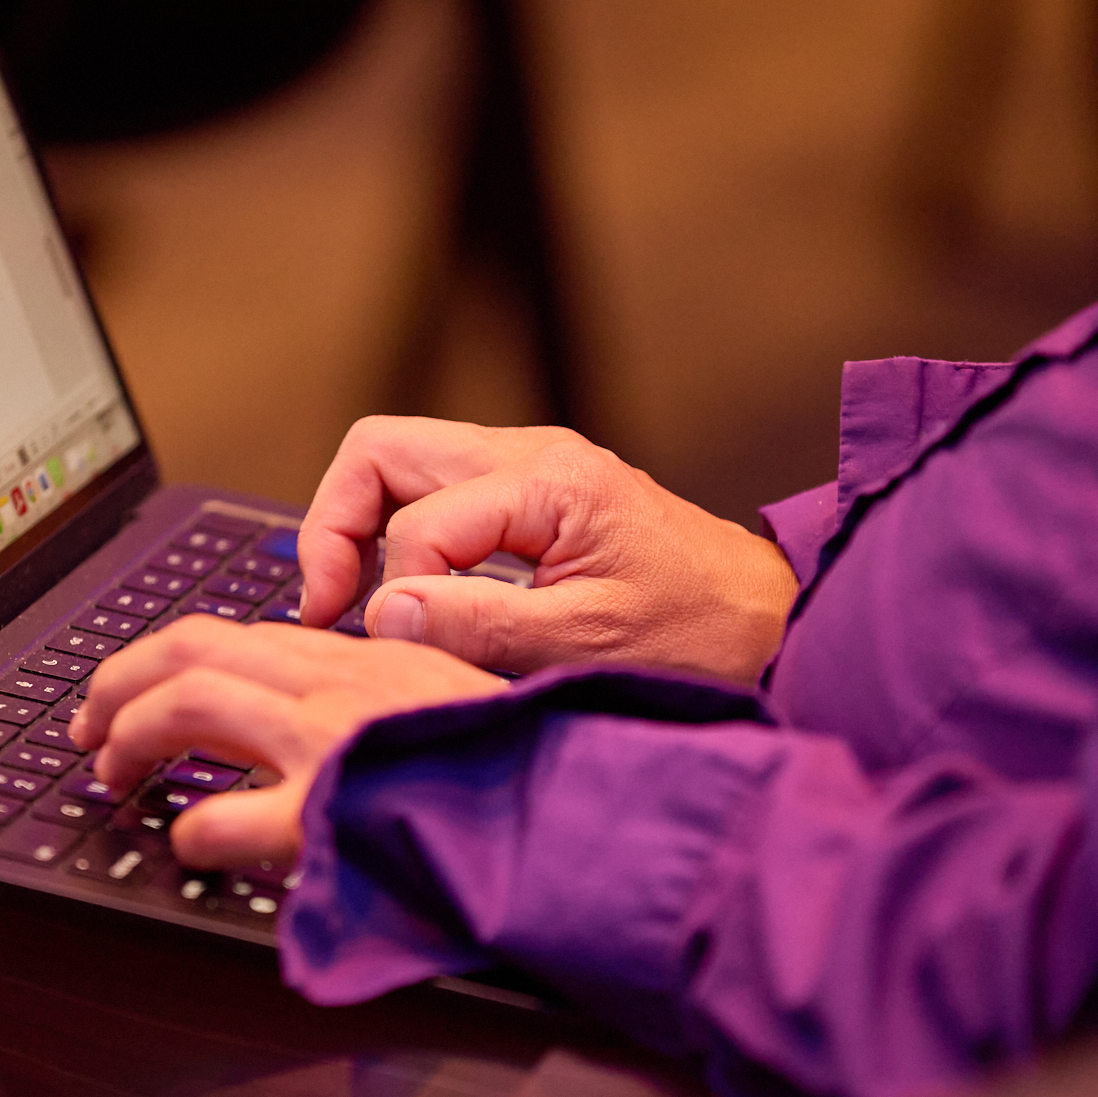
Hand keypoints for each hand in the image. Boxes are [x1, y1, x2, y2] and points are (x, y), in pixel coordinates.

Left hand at [67, 615, 505, 866]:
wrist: (586, 804)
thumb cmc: (531, 767)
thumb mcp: (455, 707)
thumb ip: (386, 703)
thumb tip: (318, 730)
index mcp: (370, 655)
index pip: (244, 633)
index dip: (171, 657)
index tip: (142, 688)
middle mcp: (342, 682)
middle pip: (193, 648)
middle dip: (120, 680)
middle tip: (89, 725)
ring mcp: (334, 739)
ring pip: (188, 704)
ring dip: (129, 734)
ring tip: (109, 773)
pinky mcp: (336, 809)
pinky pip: (228, 816)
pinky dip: (193, 830)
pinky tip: (190, 844)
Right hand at [298, 416, 797, 682]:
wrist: (772, 621)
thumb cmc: (700, 635)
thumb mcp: (584, 644)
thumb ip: (477, 625)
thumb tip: (382, 612)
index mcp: (546, 481)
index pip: (415, 520)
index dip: (387, 588)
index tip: (381, 645)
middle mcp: (530, 456)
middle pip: (381, 452)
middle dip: (336, 526)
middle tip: (325, 605)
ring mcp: (530, 471)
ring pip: (401, 466)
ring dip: (364, 531)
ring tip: (358, 604)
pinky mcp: (534, 499)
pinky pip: (438, 495)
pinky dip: (403, 539)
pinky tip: (408, 598)